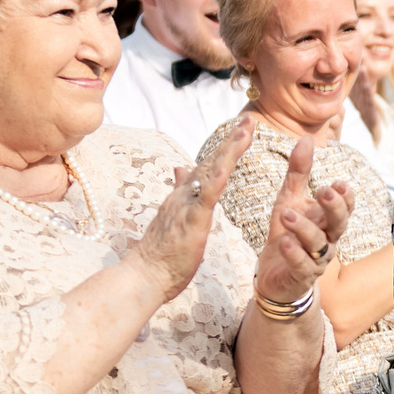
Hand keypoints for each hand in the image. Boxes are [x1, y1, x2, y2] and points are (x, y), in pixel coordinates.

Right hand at [129, 118, 255, 305]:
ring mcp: (186, 207)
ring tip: (244, 131)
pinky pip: (203, 200)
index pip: (208, 164)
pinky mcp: (190, 223)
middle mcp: (184, 195)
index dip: (226, 145)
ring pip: (210, 173)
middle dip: (232, 139)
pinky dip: (214, 183)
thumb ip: (180, 192)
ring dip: (228, 151)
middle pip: (211, 160)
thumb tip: (180, 168)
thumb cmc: (163, 252)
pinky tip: (225, 168)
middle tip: (249, 117)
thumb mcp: (176, 216)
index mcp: (185, 195)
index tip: (242, 126)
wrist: (145, 276)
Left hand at [255, 132, 354, 304]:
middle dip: (334, 208)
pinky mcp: (300, 276)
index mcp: (327, 220)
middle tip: (324, 191)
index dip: (344, 197)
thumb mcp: (289, 199)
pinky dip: (294, 254)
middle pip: (340, 224)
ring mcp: (316, 259)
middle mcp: (327, 239)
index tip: (337, 183)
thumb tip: (306, 138)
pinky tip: (284, 242)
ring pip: (320, 244)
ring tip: (286, 214)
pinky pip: (302, 266)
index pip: (345, 207)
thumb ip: (299, 172)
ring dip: (305, 229)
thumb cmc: (287, 233)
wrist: (274, 275)